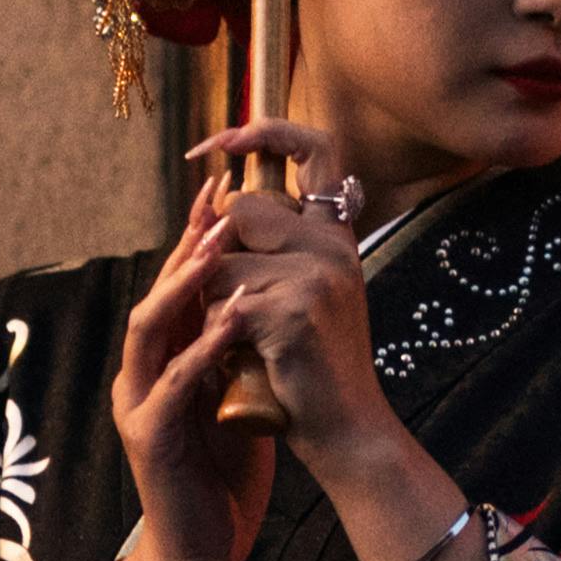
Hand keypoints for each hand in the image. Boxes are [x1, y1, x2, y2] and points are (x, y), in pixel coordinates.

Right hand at [106, 182, 287, 560]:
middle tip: (219, 197)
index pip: (176, 287)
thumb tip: (262, 295)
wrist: (204, 549)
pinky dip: (199, 350)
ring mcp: (138, 403)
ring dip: (183, 285)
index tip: (226, 189)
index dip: (196, 236)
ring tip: (218, 247)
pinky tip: (230, 322)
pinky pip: (171, 383)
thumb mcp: (233, 396)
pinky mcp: (149, 438)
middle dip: (188, 243)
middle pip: (157, 292)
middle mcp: (141, 373)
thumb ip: (234, 350)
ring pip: (150, 327)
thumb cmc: (223, 473)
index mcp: (162, 361)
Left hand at [182, 121, 397, 460]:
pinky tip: (247, 359)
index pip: (313, 147)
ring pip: (219, 262)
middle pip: (239, 210)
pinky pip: (220, 300)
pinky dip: (218, 332)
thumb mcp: (302, 294)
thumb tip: (215, 201)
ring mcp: (317, 274)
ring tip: (247, 342)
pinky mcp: (294, 309)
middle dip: (217, 260)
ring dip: (213, 305)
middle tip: (239, 310)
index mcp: (336, 234)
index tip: (220, 142)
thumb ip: (274, 246)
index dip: (264, 131)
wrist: (347, 428)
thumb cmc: (312, 368)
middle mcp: (333, 244)